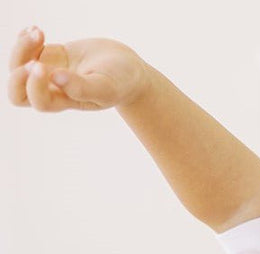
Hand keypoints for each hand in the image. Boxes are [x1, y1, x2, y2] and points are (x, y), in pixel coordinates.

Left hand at [7, 25, 146, 111]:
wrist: (127, 69)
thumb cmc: (120, 83)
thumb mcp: (106, 87)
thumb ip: (82, 87)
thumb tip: (54, 78)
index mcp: (66, 102)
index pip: (38, 101)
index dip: (33, 85)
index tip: (43, 66)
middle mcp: (54, 90)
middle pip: (18, 92)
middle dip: (17, 71)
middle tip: (34, 56)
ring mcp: (50, 72)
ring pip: (18, 67)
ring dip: (22, 48)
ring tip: (39, 33)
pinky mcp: (52, 55)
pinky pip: (27, 50)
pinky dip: (25, 38)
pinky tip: (38, 30)